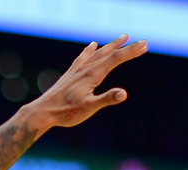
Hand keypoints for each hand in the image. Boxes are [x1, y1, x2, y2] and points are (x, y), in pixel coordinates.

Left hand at [29, 35, 147, 128]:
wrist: (43, 112)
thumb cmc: (66, 113)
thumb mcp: (89, 108)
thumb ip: (106, 99)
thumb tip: (123, 93)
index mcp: (92, 74)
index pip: (116, 59)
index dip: (131, 51)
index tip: (145, 45)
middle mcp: (85, 68)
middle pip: (109, 53)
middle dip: (126, 47)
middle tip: (141, 42)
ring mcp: (77, 70)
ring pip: (97, 53)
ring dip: (111, 46)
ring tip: (122, 38)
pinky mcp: (70, 74)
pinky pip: (83, 57)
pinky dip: (90, 50)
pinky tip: (92, 45)